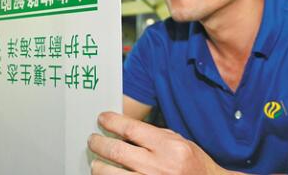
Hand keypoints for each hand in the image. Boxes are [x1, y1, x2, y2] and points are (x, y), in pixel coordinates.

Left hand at [88, 112, 224, 174]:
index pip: (131, 129)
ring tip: (96, 162)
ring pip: (111, 174)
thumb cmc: (194, 165)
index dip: (112, 122)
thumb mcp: (180, 143)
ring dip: (99, 166)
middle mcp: (159, 167)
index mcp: (169, 148)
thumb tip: (124, 129)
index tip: (102, 119)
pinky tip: (108, 174)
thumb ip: (154, 136)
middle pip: (117, 150)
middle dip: (99, 143)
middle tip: (93, 140)